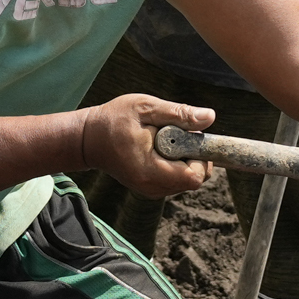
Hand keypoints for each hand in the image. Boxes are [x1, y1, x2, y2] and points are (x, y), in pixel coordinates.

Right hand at [84, 93, 217, 199]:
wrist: (89, 139)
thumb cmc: (114, 119)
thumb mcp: (146, 108)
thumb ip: (178, 114)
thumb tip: (209, 117)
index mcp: (151, 171)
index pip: (194, 177)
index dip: (201, 157)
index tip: (189, 136)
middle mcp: (153, 187)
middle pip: (194, 180)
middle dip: (194, 155)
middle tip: (176, 133)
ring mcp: (152, 190)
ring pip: (187, 180)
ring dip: (186, 159)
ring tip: (164, 139)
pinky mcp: (152, 187)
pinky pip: (177, 179)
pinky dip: (177, 163)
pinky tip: (161, 147)